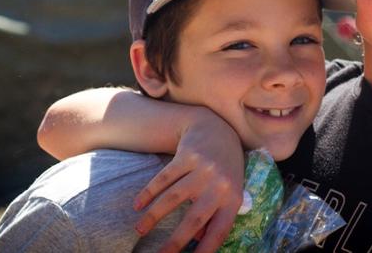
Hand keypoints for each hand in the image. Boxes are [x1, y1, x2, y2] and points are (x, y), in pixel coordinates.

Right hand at [132, 107, 244, 252]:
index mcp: (233, 199)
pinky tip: (138, 205)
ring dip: (153, 217)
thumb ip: (214, 216)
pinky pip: (164, 178)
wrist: (218, 130)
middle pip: (194, 219)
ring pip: (173, 198)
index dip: (205, 251)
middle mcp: (220, 184)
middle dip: (175, 242)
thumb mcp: (227, 192)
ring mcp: (203, 168)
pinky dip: (148, 193)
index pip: (219, 231)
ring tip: (139, 230)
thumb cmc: (223, 169)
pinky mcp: (187, 155)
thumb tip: (196, 242)